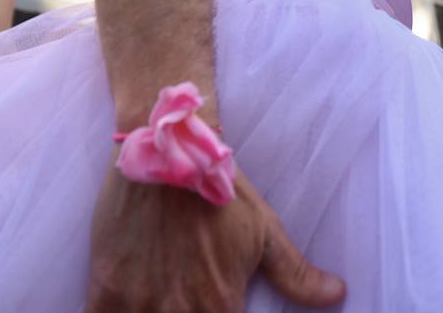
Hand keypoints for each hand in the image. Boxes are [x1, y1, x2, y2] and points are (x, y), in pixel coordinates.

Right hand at [85, 167, 344, 311]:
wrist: (164, 146)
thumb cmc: (217, 185)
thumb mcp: (262, 229)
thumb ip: (295, 274)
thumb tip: (337, 295)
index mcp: (220, 307)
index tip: (216, 311)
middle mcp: (179, 312)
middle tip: (185, 302)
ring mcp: (138, 304)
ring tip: (160, 303)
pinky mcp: (105, 289)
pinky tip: (128, 305)